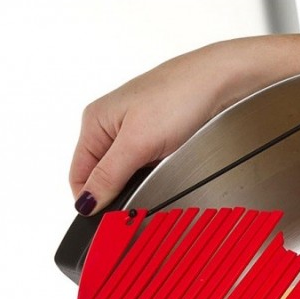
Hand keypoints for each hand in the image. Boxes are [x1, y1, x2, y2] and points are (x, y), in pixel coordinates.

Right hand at [69, 37, 280, 214]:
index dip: (90, 201)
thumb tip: (85, 203)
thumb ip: (109, 175)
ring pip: (123, 170)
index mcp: (94, 122)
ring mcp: (134, 128)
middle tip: (135, 207)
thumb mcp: (138, 143)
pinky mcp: (156, 132)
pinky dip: (150, 173)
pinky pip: (143, 162)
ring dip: (134, 183)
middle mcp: (110, 124)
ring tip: (152, 184)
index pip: (78, 175)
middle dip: (114, 193)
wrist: (221, 79)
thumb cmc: (178, 96)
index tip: (109, 219)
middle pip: (100, 175)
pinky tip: (164, 171)